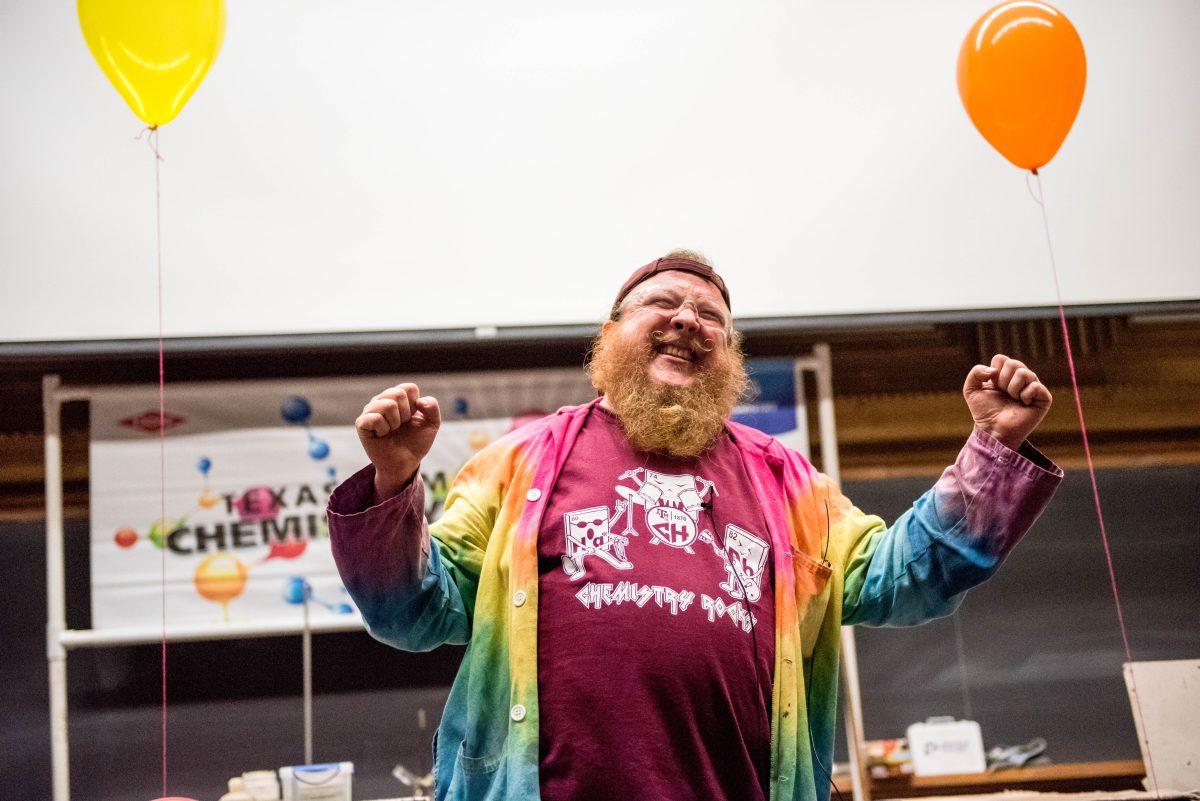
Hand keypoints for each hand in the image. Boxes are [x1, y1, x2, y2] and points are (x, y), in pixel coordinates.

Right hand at [355, 383, 440, 501]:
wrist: (404, 463)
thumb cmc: (415, 442)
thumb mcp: (432, 424)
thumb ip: (432, 407)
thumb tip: (419, 401)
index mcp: (397, 397)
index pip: (409, 388)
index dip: (415, 406)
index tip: (411, 419)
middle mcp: (382, 400)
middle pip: (398, 393)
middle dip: (406, 414)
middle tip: (400, 426)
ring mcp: (370, 410)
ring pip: (387, 405)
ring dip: (395, 423)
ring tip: (391, 431)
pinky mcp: (361, 423)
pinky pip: (375, 418)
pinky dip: (384, 429)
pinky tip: (381, 435)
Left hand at [963, 354, 1051, 450]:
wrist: (994, 430)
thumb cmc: (984, 411)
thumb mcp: (971, 390)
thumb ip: (976, 372)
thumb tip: (993, 370)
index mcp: (1006, 374)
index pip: (1001, 358)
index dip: (993, 373)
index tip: (993, 386)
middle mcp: (1021, 378)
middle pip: (1013, 363)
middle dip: (1003, 381)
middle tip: (1004, 394)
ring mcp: (1033, 386)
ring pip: (1024, 373)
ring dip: (1012, 389)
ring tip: (1013, 399)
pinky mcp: (1044, 397)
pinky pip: (1035, 386)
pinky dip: (1025, 395)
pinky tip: (1024, 404)